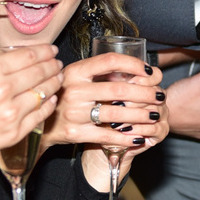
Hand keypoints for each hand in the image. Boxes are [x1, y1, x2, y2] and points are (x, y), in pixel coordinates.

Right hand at [0, 44, 61, 176]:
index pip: (28, 56)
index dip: (44, 51)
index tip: (51, 49)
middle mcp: (3, 90)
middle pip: (40, 71)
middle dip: (53, 64)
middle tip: (57, 62)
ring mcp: (11, 112)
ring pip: (44, 92)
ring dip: (54, 82)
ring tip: (58, 78)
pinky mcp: (16, 132)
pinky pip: (41, 114)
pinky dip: (49, 104)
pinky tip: (50, 99)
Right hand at [41, 53, 165, 151]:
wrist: (39, 124)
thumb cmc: (64, 96)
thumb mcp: (74, 78)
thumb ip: (97, 71)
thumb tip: (137, 67)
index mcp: (75, 72)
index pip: (110, 61)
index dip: (134, 64)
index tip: (149, 71)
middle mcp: (74, 91)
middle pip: (119, 90)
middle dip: (145, 94)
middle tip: (160, 96)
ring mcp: (74, 113)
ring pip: (117, 115)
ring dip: (141, 116)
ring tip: (155, 116)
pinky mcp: (75, 133)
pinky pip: (108, 136)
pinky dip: (127, 138)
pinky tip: (140, 138)